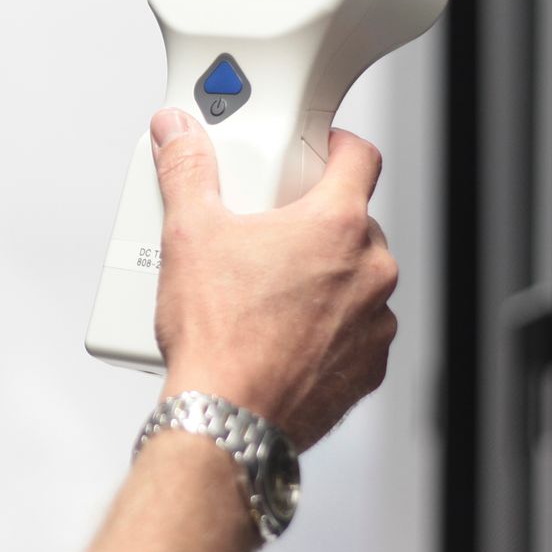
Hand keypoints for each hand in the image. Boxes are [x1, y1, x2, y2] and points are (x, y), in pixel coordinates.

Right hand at [148, 108, 398, 450]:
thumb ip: (186, 171)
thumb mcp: (188, 234)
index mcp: (337, 225)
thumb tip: (176, 133)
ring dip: (326, 277)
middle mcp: (370, 270)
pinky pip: (356, 330)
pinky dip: (329, 326)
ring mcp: (375, 321)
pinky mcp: (368, 367)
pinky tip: (283, 333)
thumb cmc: (218, 335)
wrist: (229, 418)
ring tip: (270, 292)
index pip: (360, 157)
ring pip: (358, 278)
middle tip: (268, 234)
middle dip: (315, 223)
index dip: (337, 145)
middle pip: (354, 222)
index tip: (317, 150)